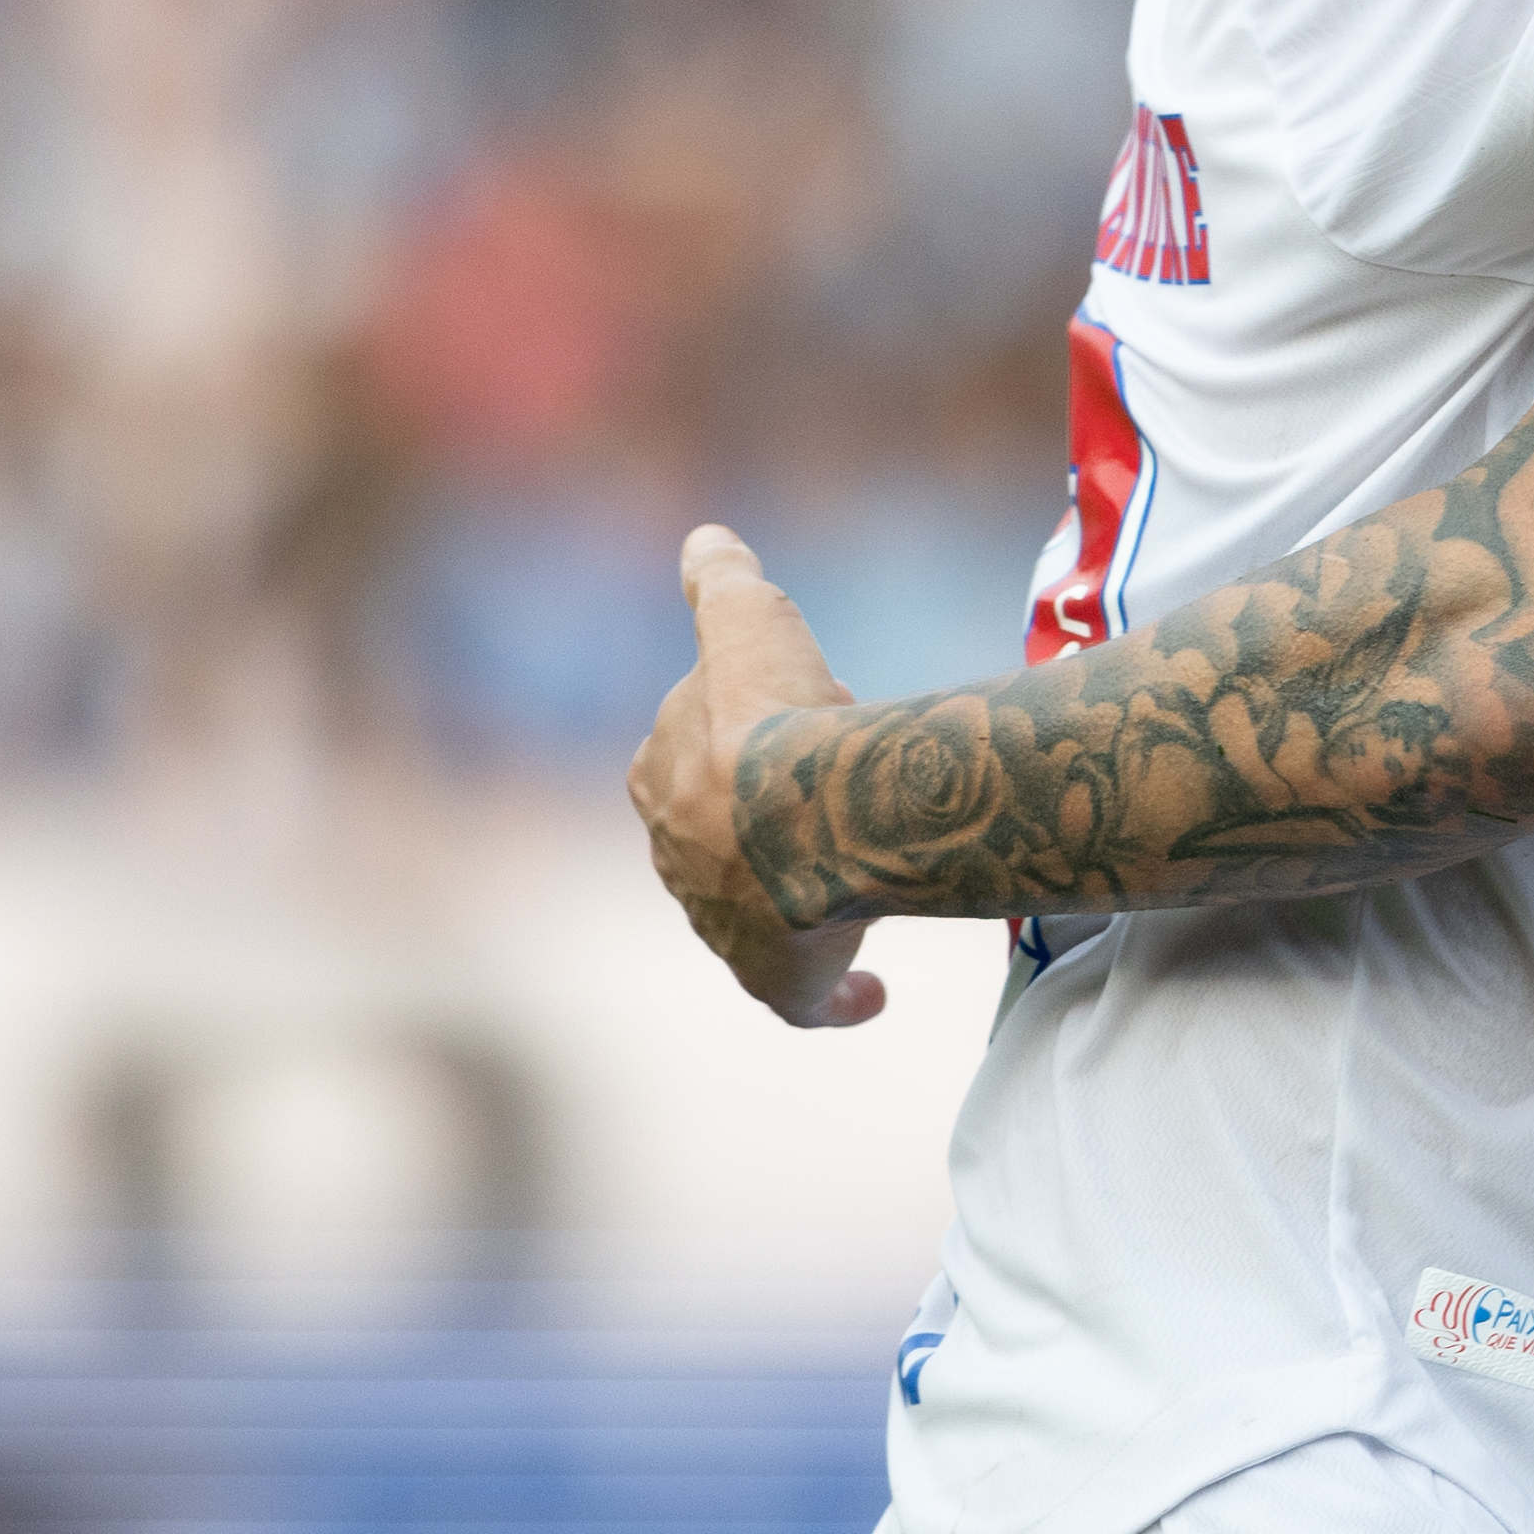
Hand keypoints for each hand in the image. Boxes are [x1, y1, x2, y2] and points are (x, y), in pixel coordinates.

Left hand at [628, 526, 887, 1028]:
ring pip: (764, 912)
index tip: (789, 728)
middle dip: (762, 825)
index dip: (738, 741)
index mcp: (663, 779)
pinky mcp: (777, 980)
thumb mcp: (750, 623)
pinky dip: (835, 997)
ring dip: (806, 899)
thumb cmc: (774, 716)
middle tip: (838, 795)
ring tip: (866, 881)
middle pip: (723, 840)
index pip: (689, 758)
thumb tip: (704, 536)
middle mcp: (680, 860)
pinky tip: (870, 994)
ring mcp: (726, 926)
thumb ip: (723, 583)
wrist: (798, 816)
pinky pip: (804, 997)